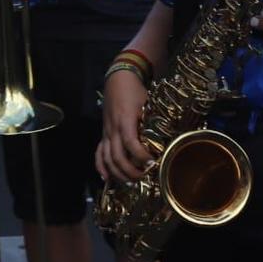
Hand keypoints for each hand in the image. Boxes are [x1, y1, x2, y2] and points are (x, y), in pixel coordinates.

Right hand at [96, 68, 151, 182]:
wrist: (118, 79)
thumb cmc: (135, 91)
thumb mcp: (148, 105)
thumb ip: (152, 123)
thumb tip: (163, 142)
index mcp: (125, 121)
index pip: (131, 144)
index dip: (141, 156)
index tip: (152, 163)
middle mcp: (113, 129)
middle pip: (117, 157)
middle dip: (130, 171)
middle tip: (144, 177)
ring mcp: (106, 132)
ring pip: (107, 158)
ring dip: (117, 173)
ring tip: (130, 181)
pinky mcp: (103, 133)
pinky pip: (98, 153)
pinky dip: (101, 166)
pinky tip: (106, 178)